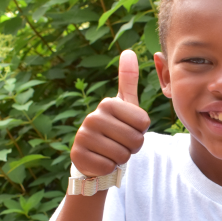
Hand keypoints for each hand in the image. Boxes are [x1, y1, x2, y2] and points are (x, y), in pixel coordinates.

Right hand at [71, 50, 149, 176]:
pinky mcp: (78, 156)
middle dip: (133, 147)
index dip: (141, 131)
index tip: (129, 129)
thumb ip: (128, 81)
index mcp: (108, 103)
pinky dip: (108, 168)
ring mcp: (83, 136)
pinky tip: (101, 160)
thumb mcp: (124, 106)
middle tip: (120, 143)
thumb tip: (128, 51)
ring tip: (111, 151)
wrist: (94, 155)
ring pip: (122, 155)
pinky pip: (108, 167)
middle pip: (135, 140)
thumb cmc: (114, 129)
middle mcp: (92, 117)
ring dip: (121, 158)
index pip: (143, 123)